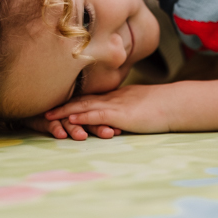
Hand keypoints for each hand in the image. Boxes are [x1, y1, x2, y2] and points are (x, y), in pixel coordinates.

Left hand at [28, 84, 172, 139]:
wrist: (175, 104)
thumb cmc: (162, 108)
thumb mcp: (139, 108)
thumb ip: (126, 111)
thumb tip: (118, 120)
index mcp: (116, 97)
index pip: (89, 98)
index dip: (71, 101)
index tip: (55, 104)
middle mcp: (112, 98)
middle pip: (81, 100)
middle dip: (61, 105)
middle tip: (43, 109)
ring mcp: (115, 105)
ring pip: (85, 106)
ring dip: (65, 111)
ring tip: (48, 116)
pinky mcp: (120, 114)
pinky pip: (97, 114)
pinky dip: (82, 116)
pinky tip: (70, 119)